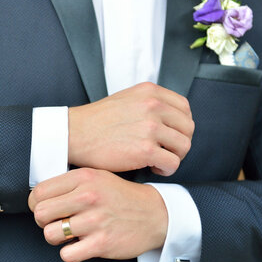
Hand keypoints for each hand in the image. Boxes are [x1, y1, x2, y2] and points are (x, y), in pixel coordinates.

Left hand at [28, 168, 168, 261]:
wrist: (156, 214)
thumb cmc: (121, 197)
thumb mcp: (97, 177)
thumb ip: (70, 183)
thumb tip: (39, 196)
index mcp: (84, 178)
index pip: (39, 192)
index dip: (36, 204)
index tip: (45, 209)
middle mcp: (88, 197)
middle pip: (40, 214)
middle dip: (44, 222)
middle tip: (56, 222)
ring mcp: (95, 221)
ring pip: (50, 235)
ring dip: (56, 238)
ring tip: (68, 234)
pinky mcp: (102, 243)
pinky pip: (67, 255)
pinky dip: (70, 254)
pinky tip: (79, 246)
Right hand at [68, 82, 193, 175]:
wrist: (73, 134)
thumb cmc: (96, 122)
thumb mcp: (126, 99)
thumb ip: (149, 104)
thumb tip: (169, 119)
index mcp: (150, 92)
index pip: (185, 108)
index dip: (181, 126)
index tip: (170, 137)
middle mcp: (154, 106)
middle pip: (188, 128)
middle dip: (179, 143)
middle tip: (165, 152)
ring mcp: (151, 127)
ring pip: (184, 146)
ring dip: (174, 157)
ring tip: (157, 161)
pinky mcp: (146, 149)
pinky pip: (172, 163)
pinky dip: (166, 169)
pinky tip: (152, 168)